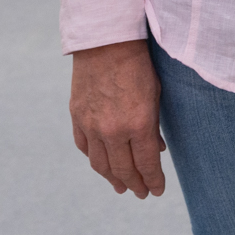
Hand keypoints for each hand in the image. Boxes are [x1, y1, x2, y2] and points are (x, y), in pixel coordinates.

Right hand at [69, 40, 166, 198]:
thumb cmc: (137, 64)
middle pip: (123, 170)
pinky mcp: (77, 116)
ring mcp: (92, 124)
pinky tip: (102, 163)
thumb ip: (154, 127)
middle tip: (141, 193)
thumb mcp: (155, 95)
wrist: (106, 40)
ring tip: (121, 185)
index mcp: (138, 124)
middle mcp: (113, 130)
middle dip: (135, 185)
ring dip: (112, 178)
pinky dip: (94, 158)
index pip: (146, 165)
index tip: (157, 190)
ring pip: (100, 165)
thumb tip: (156, 150)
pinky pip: (84, 147)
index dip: (153, 181)